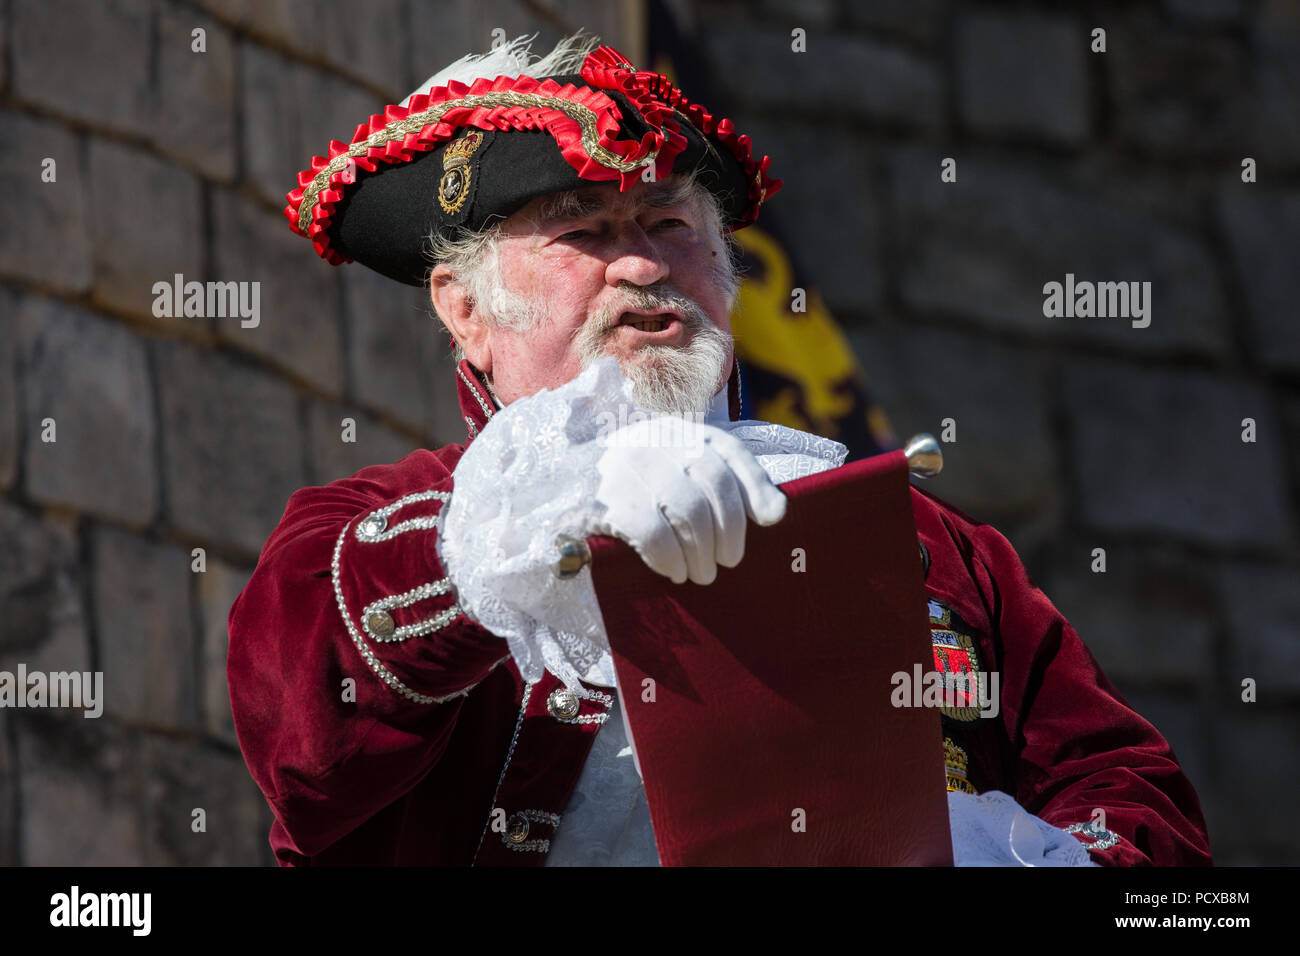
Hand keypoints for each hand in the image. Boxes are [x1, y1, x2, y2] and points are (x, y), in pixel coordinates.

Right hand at [593, 417, 786, 584]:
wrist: (556, 490)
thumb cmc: (629, 488)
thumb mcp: (673, 471)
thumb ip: (722, 481)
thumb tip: (775, 512)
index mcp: (675, 431)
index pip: (728, 450)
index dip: (755, 484)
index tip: (771, 519)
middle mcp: (654, 441)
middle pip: (713, 484)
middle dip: (729, 530)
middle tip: (728, 562)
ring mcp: (628, 467)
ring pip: (688, 511)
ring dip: (702, 551)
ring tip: (701, 573)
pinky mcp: (605, 500)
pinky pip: (652, 533)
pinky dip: (670, 558)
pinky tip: (674, 571)